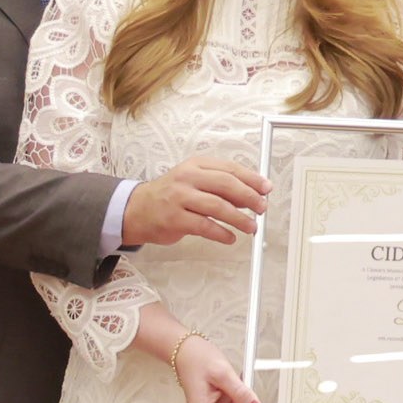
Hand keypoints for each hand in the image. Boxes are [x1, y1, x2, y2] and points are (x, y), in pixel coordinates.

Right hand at [121, 158, 269, 247]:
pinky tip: (230, 238)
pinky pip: (205, 226)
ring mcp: (179, 198)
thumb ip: (218, 186)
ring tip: (251, 227)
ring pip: (218, 206)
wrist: (137, 210)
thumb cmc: (169, 196)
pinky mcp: (174, 219)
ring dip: (239, 218)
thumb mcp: (193, 181)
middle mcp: (187, 178)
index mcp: (195, 165)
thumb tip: (250, 195)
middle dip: (249, 197)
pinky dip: (221, 234)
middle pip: (226, 184)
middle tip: (261, 208)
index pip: (229, 168)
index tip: (266, 188)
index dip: (251, 179)